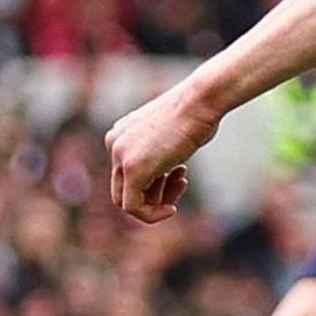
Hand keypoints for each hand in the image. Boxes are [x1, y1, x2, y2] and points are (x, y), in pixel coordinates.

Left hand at [106, 87, 215, 222]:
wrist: (200, 100)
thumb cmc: (197, 113)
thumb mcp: (171, 133)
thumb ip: (158, 153)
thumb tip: (160, 176)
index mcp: (121, 133)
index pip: (126, 172)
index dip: (153, 183)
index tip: (178, 176)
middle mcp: (114, 143)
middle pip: (124, 187)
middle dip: (154, 193)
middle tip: (179, 184)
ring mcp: (120, 156)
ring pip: (128, 200)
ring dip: (158, 202)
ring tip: (182, 183)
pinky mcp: (132, 169)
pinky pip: (133, 207)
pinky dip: (152, 214)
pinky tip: (171, 209)